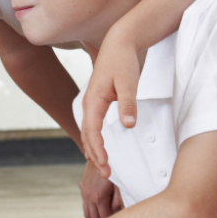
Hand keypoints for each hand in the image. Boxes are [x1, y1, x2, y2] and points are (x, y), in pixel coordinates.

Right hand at [80, 161, 122, 217]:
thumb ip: (120, 202)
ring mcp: (83, 191)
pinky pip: (85, 204)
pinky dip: (91, 209)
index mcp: (99, 197)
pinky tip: (100, 208)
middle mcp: (88, 196)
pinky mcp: (82, 186)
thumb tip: (121, 215)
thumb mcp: (120, 187)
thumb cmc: (115, 170)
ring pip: (87, 213)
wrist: (101, 152)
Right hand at [81, 28, 142, 177]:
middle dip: (96, 156)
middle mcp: (89, 104)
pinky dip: (95, 141)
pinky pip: (92, 126)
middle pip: (88, 135)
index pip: (92, 130)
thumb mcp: (128, 81)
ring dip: (94, 150)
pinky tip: (101, 149)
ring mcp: (91, 103)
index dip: (98, 149)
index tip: (105, 164)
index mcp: (94, 100)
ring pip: (88, 132)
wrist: (119, 42)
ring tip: (104, 167)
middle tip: (107, 174)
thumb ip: (128, 103)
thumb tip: (128, 125)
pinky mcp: (98, 102)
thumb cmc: (123, 60)